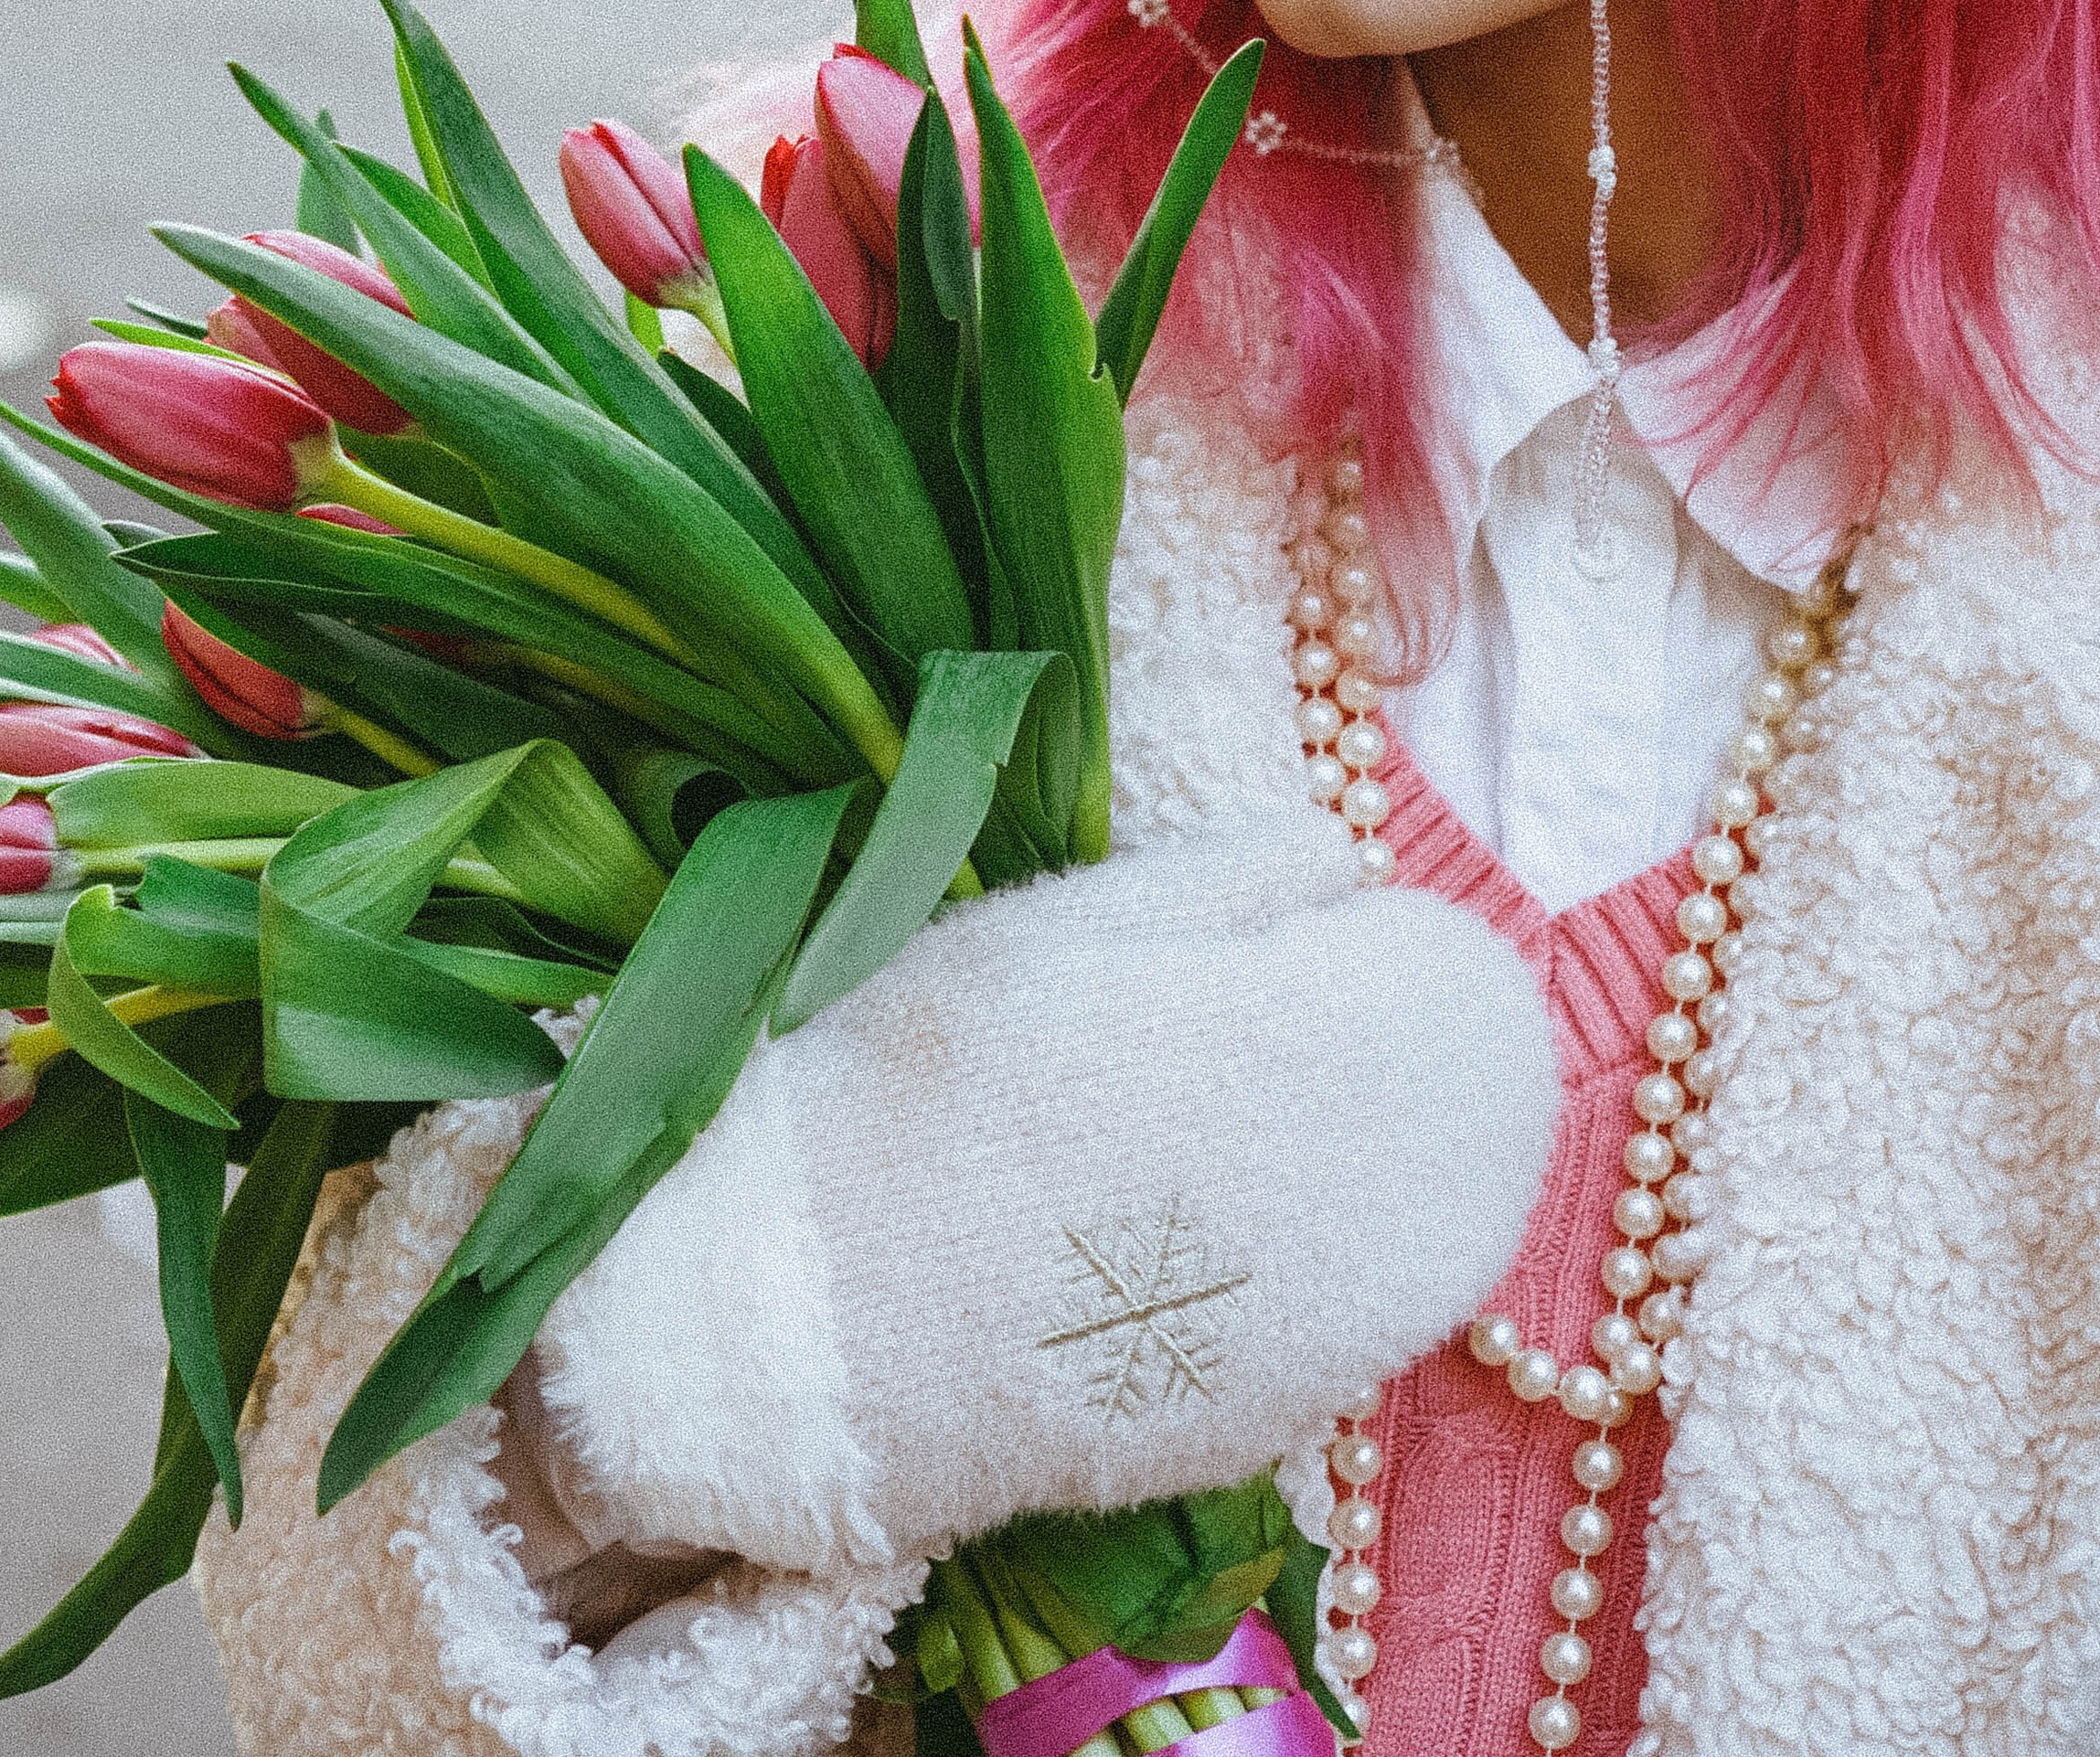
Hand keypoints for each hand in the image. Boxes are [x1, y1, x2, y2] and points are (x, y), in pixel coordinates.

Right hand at [535, 805, 1557, 1569]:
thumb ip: (1222, 882)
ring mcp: (1328, 1334)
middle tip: (1291, 1021)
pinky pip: (1378, 1317)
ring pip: (1453, 1221)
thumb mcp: (1046, 930)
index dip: (1397, 946)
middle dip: (1417, 1046)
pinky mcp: (1284, 1428)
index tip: (1315, 937)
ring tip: (1251, 1127)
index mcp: (1286, 1045)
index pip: (1464, 982)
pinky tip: (1226, 1233)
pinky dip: (1343, 1260)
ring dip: (1393, 1156)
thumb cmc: (907, 1091)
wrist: (803, 1340)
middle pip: (1487, 1104)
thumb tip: (1349, 861)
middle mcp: (1347, 1200)